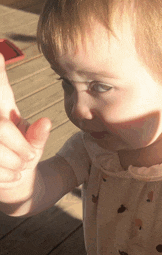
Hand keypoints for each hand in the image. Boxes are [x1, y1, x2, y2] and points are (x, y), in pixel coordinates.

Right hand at [0, 53, 50, 203]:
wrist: (16, 185)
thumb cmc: (24, 158)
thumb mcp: (35, 145)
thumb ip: (38, 135)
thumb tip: (45, 122)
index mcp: (3, 112)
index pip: (0, 88)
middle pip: (2, 127)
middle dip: (20, 146)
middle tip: (27, 158)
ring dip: (14, 162)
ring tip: (18, 167)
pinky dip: (7, 176)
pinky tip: (9, 176)